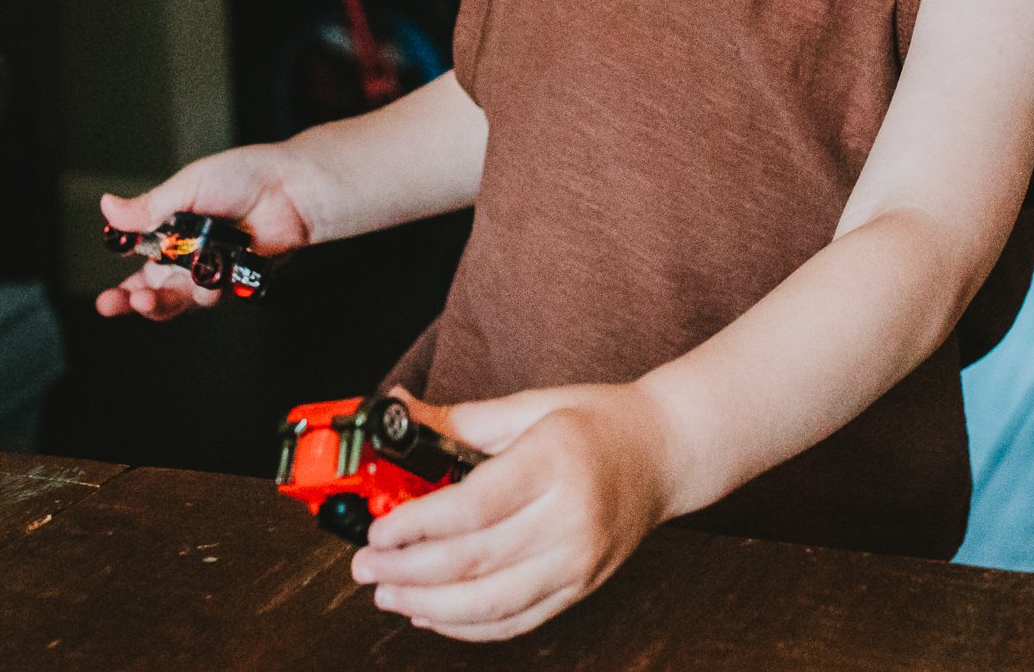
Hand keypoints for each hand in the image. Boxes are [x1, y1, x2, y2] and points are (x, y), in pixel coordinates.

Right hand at [94, 144, 315, 320]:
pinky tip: (208, 277)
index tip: (106, 300)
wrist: (291, 186)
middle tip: (124, 304)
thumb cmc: (245, 176)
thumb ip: (149, 207)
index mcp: (171, 231)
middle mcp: (189, 257)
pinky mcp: (236, 282)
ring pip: (183, 300)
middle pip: (157, 292)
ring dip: (167, 300)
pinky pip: (216, 297)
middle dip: (138, 302)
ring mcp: (213, 272)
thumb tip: (108, 208)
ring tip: (160, 292)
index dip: (123, 289)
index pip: (140, 266)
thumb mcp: (188, 186)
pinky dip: (207, 290)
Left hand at [350, 383, 674, 640]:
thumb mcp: (529, 406)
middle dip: (408, 570)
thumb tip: (396, 414)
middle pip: (475, 560)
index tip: (378, 529)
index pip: (474, 507)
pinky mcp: (582, 587)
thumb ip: (458, 420)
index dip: (417, 525)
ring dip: (429, 605)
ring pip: (492, 603)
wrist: (668, 451)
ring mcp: (580, 561)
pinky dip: (468, 627)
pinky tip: (431, 614)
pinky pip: (517, 620)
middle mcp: (571, 518)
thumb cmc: (599, 421)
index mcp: (555, 461)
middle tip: (366, 565)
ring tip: (388, 594)